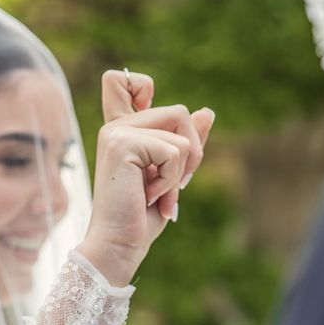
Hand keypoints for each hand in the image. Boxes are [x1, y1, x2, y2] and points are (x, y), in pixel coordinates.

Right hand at [76, 70, 214, 285]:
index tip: (146, 115)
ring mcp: (116, 133)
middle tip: (172, 182)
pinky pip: (174, 151)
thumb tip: (207, 111)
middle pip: (179, 111)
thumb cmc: (142, 214)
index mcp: (122, 130)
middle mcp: (116, 126)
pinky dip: (172, 179)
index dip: (142, 84)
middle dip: (191, 151)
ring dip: (181, 171)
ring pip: (181, 132)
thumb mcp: (172, 174)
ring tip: (158, 192)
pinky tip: (150, 195)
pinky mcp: (122, 144)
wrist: (120, 244)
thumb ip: (185, 142)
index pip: (120, 80)